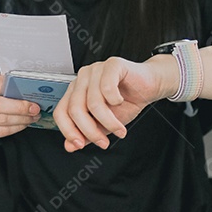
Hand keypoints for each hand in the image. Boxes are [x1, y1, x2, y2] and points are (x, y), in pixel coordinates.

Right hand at [0, 72, 40, 141]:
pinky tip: (24, 123)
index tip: (30, 92)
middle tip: (35, 108)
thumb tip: (26, 88)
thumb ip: (4, 83)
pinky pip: (3, 131)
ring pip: (3, 120)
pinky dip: (17, 127)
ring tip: (33, 115)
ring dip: (22, 119)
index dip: (15, 87)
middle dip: (20, 107)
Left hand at [54, 55, 175, 152]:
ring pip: (93, 102)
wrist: (150, 86)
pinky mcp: (112, 64)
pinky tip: (120, 102)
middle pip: (75, 109)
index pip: (61, 112)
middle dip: (90, 131)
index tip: (80, 145)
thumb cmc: (127, 101)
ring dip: (109, 122)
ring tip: (120, 129)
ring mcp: (96, 70)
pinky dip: (115, 101)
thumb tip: (69, 146)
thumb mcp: (104, 123)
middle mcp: (82, 79)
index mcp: (76, 91)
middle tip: (104, 142)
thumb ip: (87, 133)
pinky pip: (107, 87)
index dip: (68, 131)